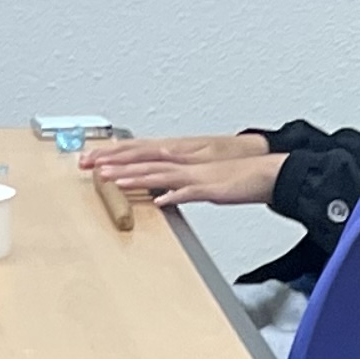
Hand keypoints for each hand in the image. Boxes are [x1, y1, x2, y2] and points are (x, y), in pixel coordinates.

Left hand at [81, 137, 285, 208]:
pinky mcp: (212, 189)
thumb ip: (181, 187)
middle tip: (92, 167)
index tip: (96, 162)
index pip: (144, 157)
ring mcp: (197, 176)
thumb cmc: (239, 180)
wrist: (267, 174)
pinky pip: (189, 193)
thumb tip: (162, 194)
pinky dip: (173, 196)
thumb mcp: (204, 183)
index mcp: (182, 162)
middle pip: (144, 163)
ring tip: (113, 180)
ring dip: (135, 178)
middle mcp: (185, 164)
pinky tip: (158, 201)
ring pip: (160, 175)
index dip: (119, 159)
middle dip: (116, 165)